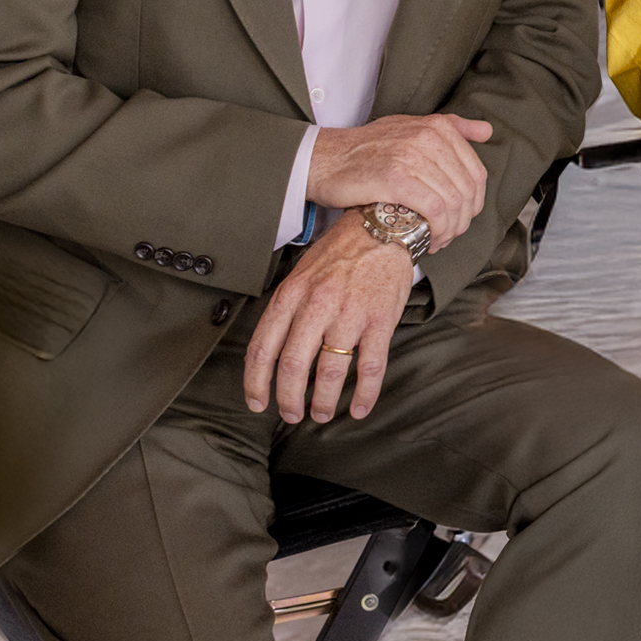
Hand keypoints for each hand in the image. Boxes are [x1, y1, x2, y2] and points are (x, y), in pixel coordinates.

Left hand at [243, 217, 414, 422]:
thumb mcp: (301, 273)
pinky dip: (364, 394)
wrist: (384, 226)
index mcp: (291, 294)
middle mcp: (317, 305)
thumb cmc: (341, 252)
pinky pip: (371, 367)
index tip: (257, 402)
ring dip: (323, 401)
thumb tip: (272, 352)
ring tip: (321, 414)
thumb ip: (287, 309)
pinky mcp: (381, 320)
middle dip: (289, 399)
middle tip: (291, 414)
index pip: (263, 348)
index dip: (256, 382)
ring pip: (330, 371)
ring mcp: (350, 313)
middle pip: (293, 366)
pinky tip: (359, 409)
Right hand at [305, 113, 493, 251]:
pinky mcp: (395, 178)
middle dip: (462, 221)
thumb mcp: (409, 127)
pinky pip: (434, 210)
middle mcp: (428, 138)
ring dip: (448, 231)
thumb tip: (486, 131)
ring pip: (453, 203)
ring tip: (435, 241)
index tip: (460, 219)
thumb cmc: (367, 149)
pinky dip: (436, 231)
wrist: (324, 159)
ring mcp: (411, 157)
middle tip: (447, 236)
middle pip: (467, 191)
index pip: (476, 173)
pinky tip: (426, 240)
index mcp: (437, 127)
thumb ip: (451, 127)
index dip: (474, 203)